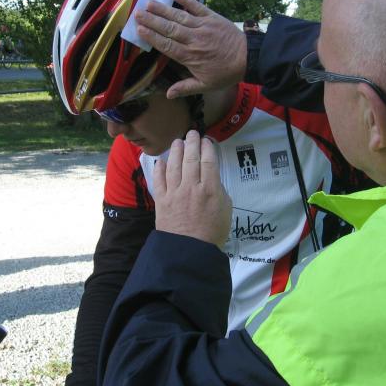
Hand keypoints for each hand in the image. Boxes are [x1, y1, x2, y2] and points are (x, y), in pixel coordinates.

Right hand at [135, 0, 246, 97]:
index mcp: (190, 56)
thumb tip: (168, 95)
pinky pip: (197, 6)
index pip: (166, 45)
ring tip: (148, 3)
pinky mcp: (212, 17)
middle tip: (136, 13)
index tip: (139, 30)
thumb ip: (185, 87)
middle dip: (152, 21)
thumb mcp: (206, 85)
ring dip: (163, 9)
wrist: (249, 58)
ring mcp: (203, 26)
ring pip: (179, 17)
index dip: (152, 37)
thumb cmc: (226, 73)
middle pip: (169, 29)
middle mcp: (193, 39)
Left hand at [154, 130, 230, 248]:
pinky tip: (160, 161)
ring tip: (177, 142)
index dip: (207, 148)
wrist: (189, 251)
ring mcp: (174, 193)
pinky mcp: (161, 201)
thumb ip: (220, 192)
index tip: (206, 141)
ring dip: (175, 151)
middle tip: (191, 133)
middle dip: (191, 143)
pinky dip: (159, 169)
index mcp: (210, 189)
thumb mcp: (226, 211)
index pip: (208, 161)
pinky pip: (159, 180)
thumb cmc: (212, 234)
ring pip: (173, 165)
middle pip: (190, 159)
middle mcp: (191, 187)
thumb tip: (212, 181)